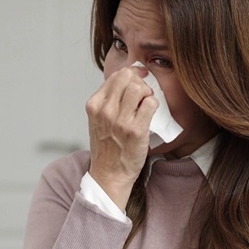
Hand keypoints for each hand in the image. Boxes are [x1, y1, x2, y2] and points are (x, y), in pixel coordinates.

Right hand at [85, 65, 158, 210]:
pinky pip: (150, 104)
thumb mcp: (98, 119)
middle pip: (128, 77)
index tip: (138, 80)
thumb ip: (109, 99)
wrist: (109, 174)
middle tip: (143, 93)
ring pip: (139, 88)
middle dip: (139, 81)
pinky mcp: (136, 130)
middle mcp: (105, 111)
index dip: (131, 74)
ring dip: (147, 92)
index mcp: (94, 105)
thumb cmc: (107, 147)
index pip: (116, 76)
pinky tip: (150, 113)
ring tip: (146, 103)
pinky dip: (154, 104)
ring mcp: (120, 121)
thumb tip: (130, 77)